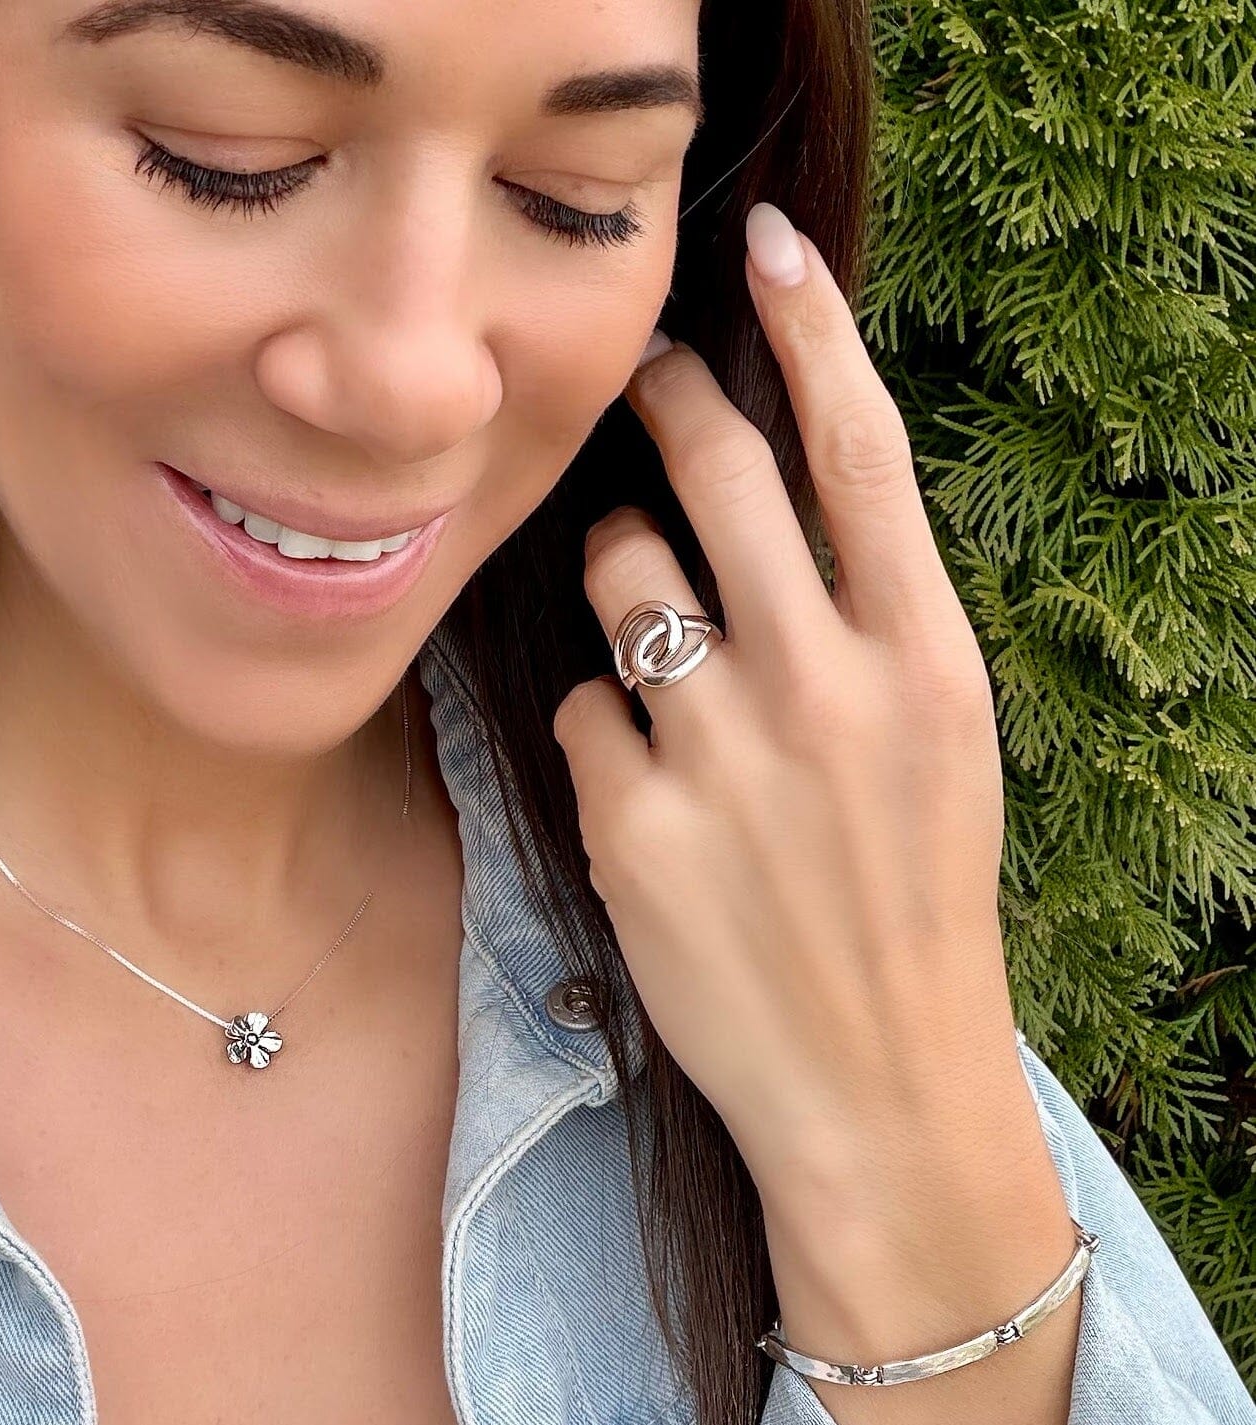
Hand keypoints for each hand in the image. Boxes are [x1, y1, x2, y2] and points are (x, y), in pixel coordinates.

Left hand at [551, 202, 1033, 1215]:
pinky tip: (648, 795)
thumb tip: (777, 507)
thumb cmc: (910, 906)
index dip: (811, 334)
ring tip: (659, 649)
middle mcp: (825, 689)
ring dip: (622, 584)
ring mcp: (722, 755)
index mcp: (922, 663)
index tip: (765, 251)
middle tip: (646, 374)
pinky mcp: (632, 822)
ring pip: (622, 581)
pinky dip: (599, 732)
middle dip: (672, 404)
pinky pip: (576, 712)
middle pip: (720, 481)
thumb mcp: (937, 752)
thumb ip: (871, 628)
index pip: (859, 455)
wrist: (875, 1083)